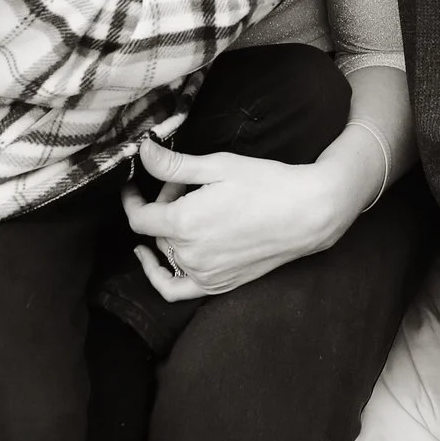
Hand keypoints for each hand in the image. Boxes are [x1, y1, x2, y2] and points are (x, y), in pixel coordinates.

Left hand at [121, 137, 367, 300]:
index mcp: (183, 222)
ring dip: (170, 230)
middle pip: (156, 230)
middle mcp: (188, 253)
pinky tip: (157, 260)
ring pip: (167, 252)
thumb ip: (174, 165)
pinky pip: (175, 289)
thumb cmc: (265, 183)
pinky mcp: (217, 284)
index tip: (134, 186)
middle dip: (163, 205)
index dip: (132, 199)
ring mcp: (203, 273)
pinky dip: (160, 276)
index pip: (139, 217)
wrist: (307, 213)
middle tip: (187, 185)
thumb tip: (141, 151)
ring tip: (195, 207)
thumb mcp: (217, 166)